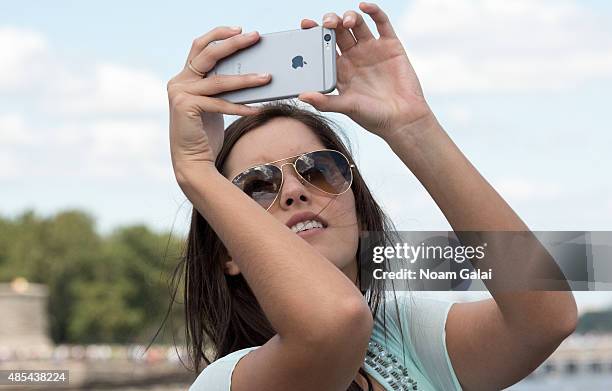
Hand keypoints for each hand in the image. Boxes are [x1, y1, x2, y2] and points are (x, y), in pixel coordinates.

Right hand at [167, 26, 270, 176]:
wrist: (192, 161)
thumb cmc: (206, 134)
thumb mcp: (215, 104)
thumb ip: (222, 86)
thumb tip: (253, 71)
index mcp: (184, 77)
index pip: (201, 46)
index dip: (219, 34)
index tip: (241, 29)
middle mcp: (179, 81)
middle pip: (208, 53)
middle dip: (234, 43)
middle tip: (255, 37)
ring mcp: (180, 94)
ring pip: (219, 80)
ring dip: (246, 79)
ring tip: (268, 77)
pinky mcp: (186, 107)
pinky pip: (220, 104)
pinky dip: (241, 107)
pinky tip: (258, 109)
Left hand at [298, 2, 433, 139]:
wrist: (402, 119)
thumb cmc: (373, 117)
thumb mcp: (347, 108)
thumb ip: (325, 102)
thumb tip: (302, 96)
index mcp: (340, 69)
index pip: (323, 46)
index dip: (314, 33)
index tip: (305, 25)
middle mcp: (354, 56)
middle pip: (338, 31)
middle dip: (330, 23)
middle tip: (326, 23)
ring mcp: (372, 49)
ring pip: (357, 24)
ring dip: (348, 17)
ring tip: (345, 22)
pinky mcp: (390, 45)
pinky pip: (382, 23)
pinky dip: (374, 11)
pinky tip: (364, 6)